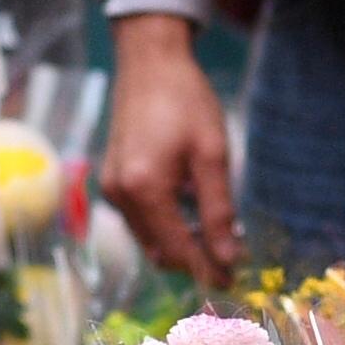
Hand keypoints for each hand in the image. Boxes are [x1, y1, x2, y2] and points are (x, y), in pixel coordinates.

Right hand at [103, 12, 237, 286]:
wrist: (149, 62)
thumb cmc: (186, 101)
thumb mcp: (212, 155)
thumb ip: (218, 210)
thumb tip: (228, 257)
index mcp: (144, 190)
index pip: (178, 250)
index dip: (207, 270)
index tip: (233, 281)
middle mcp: (120, 197)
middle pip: (160, 251)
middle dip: (194, 261)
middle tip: (231, 259)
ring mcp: (110, 189)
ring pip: (148, 239)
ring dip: (179, 245)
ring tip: (216, 236)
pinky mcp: (110, 180)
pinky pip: (139, 220)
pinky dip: (164, 227)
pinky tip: (191, 213)